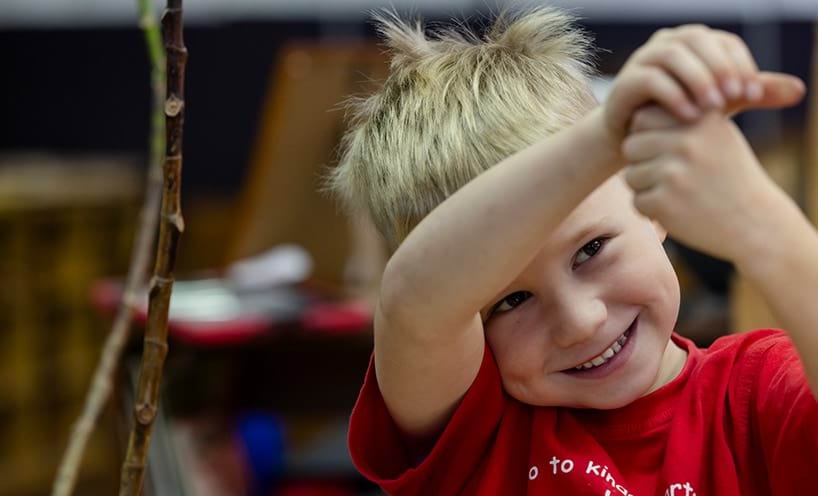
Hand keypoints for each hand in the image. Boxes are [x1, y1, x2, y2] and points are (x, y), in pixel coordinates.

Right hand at [604, 24, 802, 141]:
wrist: (636, 139)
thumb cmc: (682, 117)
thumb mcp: (723, 103)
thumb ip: (755, 94)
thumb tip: (800, 90)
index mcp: (695, 43)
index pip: (725, 43)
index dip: (741, 65)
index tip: (753, 94)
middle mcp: (668, 43)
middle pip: (698, 41)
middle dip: (720, 68)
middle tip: (734, 97)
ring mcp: (643, 59)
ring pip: (673, 56)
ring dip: (697, 80)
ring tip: (712, 108)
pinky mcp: (626, 81)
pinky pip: (651, 80)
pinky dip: (673, 96)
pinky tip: (689, 118)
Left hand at [621, 110, 791, 262]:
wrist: (756, 222)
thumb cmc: (731, 177)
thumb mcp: (717, 137)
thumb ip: (683, 119)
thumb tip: (635, 113)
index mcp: (699, 120)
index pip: (642, 118)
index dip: (647, 136)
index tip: (665, 151)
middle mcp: (687, 143)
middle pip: (630, 146)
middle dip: (642, 163)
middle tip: (669, 177)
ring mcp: (674, 174)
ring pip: (630, 175)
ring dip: (646, 188)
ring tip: (678, 193)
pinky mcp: (665, 203)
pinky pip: (637, 202)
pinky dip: (652, 210)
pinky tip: (679, 210)